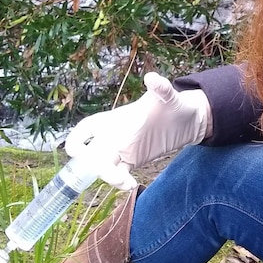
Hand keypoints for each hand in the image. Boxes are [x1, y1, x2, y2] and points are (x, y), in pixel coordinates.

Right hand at [65, 72, 209, 187]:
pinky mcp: (132, 161)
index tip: (75, 151)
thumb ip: (160, 89)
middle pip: (92, 153)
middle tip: (108, 173)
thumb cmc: (172, 105)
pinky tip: (131, 185)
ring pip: (104, 166)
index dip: (77, 138)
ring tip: (125, 181)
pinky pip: (120, 174)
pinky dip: (121, 182)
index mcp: (114, 119)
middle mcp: (113, 136)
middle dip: (92, 165)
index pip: (87, 128)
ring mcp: (121, 150)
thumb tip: (152, 78)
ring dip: (108, 176)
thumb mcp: (167, 97)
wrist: (187, 121)